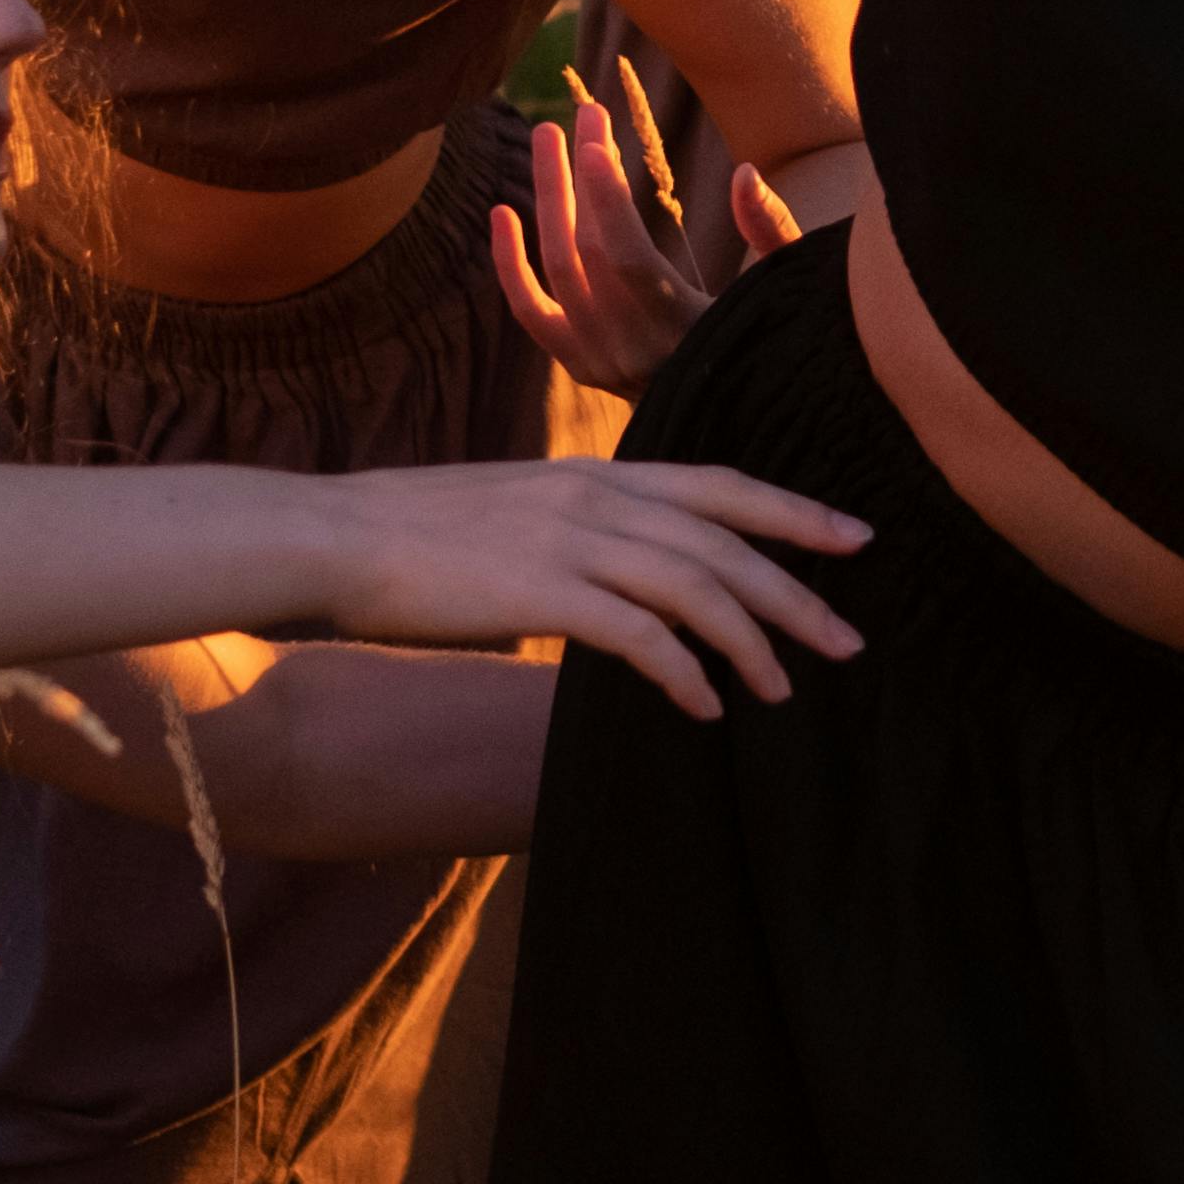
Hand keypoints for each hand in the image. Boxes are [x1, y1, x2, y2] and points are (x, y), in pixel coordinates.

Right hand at [295, 456, 865, 721]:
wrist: (330, 537)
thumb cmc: (409, 535)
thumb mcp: (511, 510)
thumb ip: (572, 529)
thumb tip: (613, 573)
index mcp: (592, 475)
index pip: (719, 485)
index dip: (792, 512)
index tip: (853, 538)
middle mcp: (595, 497)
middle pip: (727, 541)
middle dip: (798, 591)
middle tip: (850, 640)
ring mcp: (571, 542)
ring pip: (698, 588)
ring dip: (752, 642)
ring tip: (783, 691)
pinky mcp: (542, 593)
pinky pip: (640, 637)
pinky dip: (684, 673)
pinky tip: (705, 708)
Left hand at [489, 60, 802, 393]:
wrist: (740, 416)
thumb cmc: (773, 339)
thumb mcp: (785, 287)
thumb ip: (771, 230)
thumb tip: (743, 172)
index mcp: (686, 332)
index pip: (626, 258)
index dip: (605, 197)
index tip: (596, 139)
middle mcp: (634, 353)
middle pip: (585, 253)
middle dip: (580, 176)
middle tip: (584, 112)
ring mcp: (601, 363)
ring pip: (557, 270)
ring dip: (550, 198)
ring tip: (548, 135)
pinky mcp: (581, 366)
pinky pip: (531, 311)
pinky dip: (509, 263)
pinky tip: (502, 211)